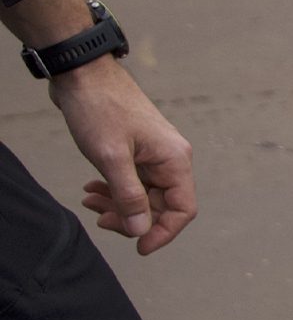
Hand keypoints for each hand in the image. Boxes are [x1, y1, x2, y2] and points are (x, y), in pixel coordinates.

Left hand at [50, 59, 197, 253]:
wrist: (82, 73)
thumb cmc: (99, 109)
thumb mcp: (111, 157)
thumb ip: (129, 196)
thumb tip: (141, 229)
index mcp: (174, 160)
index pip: (182, 209)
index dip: (163, 232)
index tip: (138, 247)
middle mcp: (169, 159)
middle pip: (161, 205)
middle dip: (131, 218)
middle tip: (100, 221)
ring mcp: (152, 154)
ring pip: (143, 194)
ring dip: (118, 205)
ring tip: (89, 203)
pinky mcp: (135, 149)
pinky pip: (131, 181)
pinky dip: (112, 190)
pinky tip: (91, 190)